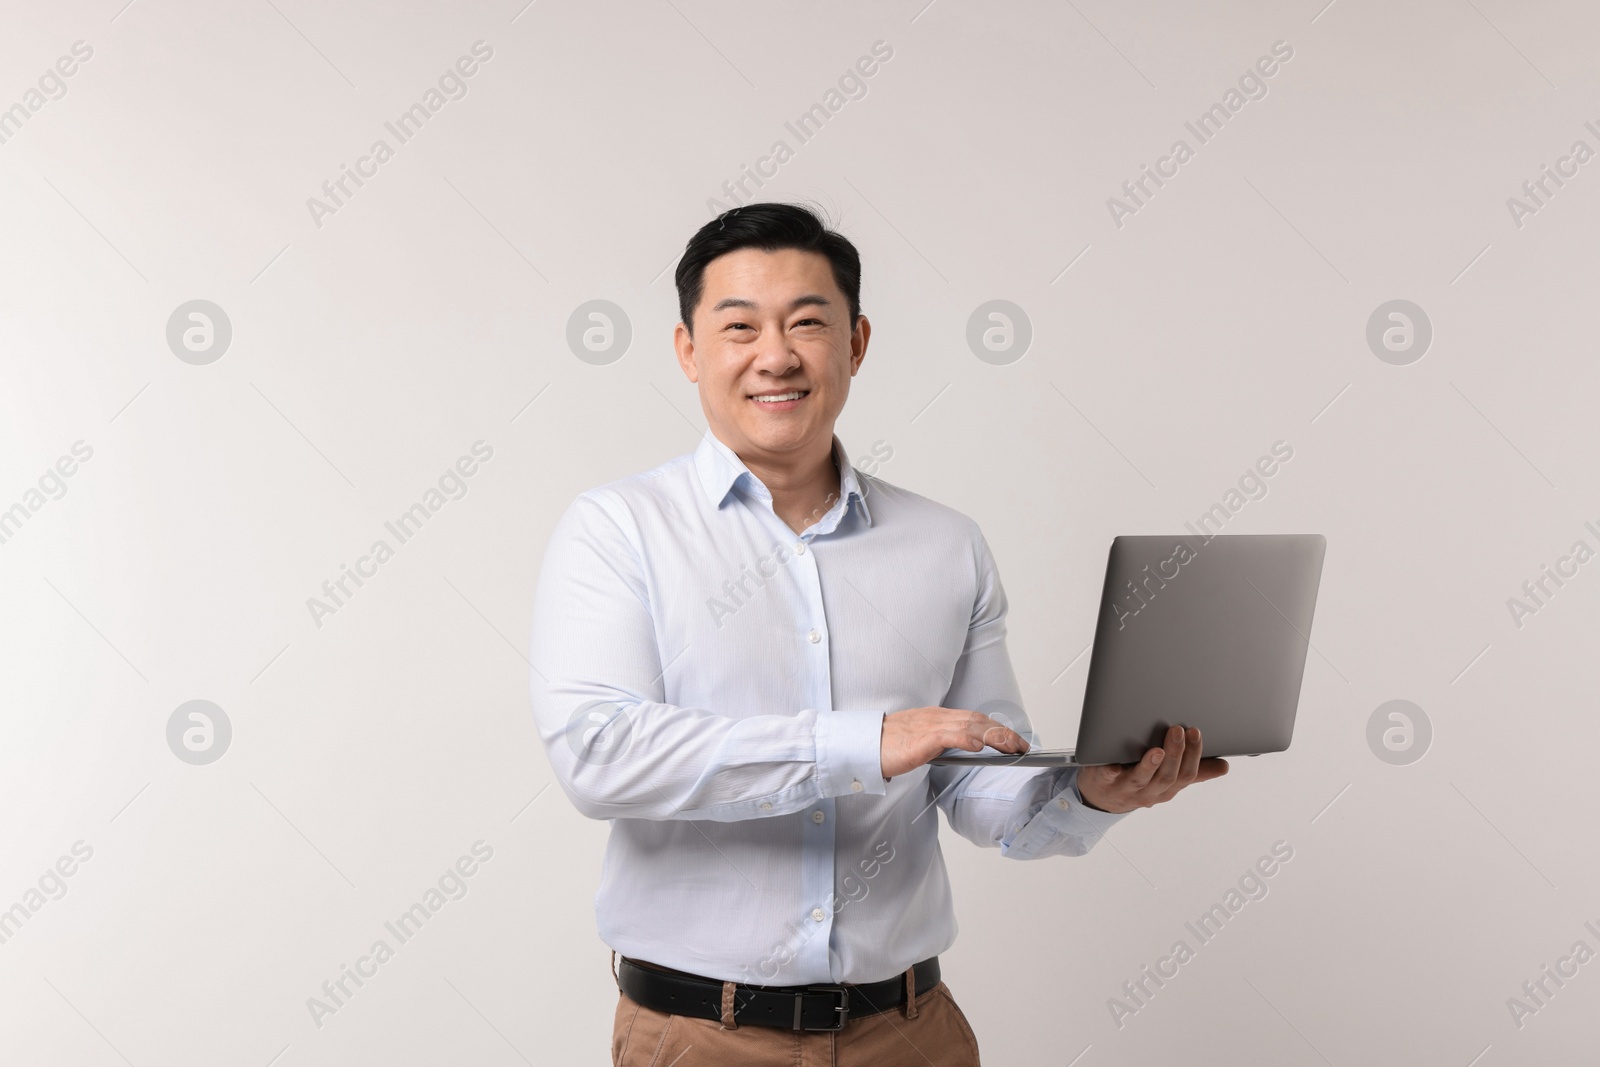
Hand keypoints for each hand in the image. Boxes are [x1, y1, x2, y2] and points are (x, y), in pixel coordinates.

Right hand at [880, 706, 1028, 778]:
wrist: (864, 745)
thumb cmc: (887, 746)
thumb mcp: (921, 740)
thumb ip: (941, 741)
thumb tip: (963, 748)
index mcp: (937, 717)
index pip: (975, 718)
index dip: (997, 727)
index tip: (1013, 739)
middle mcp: (937, 717)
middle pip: (978, 720)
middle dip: (1003, 732)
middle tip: (1021, 745)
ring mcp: (930, 726)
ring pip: (970, 726)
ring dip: (994, 736)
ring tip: (1011, 747)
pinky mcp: (922, 738)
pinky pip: (949, 735)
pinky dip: (967, 739)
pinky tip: (980, 746)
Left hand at [1076, 725, 1227, 813]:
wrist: (1102, 797)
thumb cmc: (1140, 781)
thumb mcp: (1169, 779)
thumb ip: (1195, 771)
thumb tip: (1223, 766)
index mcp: (1168, 788)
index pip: (1187, 774)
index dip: (1194, 755)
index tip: (1195, 732)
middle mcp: (1149, 791)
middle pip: (1167, 776)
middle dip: (1175, 754)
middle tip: (1178, 730)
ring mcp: (1126, 788)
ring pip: (1142, 779)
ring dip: (1150, 764)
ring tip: (1157, 750)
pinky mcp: (1104, 781)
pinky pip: (1108, 777)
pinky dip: (1111, 770)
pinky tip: (1114, 762)